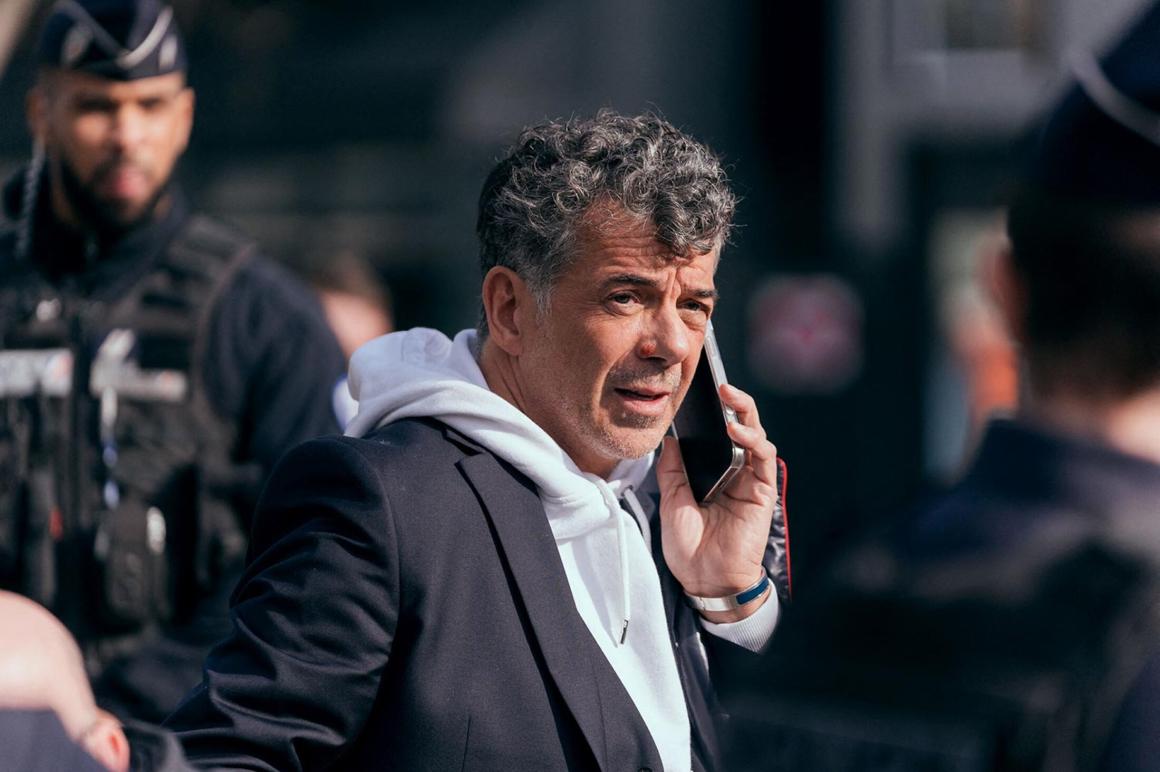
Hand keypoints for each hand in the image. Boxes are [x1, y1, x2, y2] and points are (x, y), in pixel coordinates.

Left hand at [657, 383, 777, 622]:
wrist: (705, 581)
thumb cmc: (689, 547)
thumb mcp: (671, 502)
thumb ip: (673, 470)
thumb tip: (668, 439)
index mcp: (712, 473)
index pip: (715, 434)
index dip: (711, 413)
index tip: (697, 390)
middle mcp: (734, 472)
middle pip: (739, 428)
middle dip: (733, 403)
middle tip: (720, 384)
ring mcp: (749, 481)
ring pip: (755, 436)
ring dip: (745, 414)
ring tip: (730, 398)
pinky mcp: (762, 492)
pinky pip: (763, 459)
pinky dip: (753, 440)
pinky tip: (737, 432)